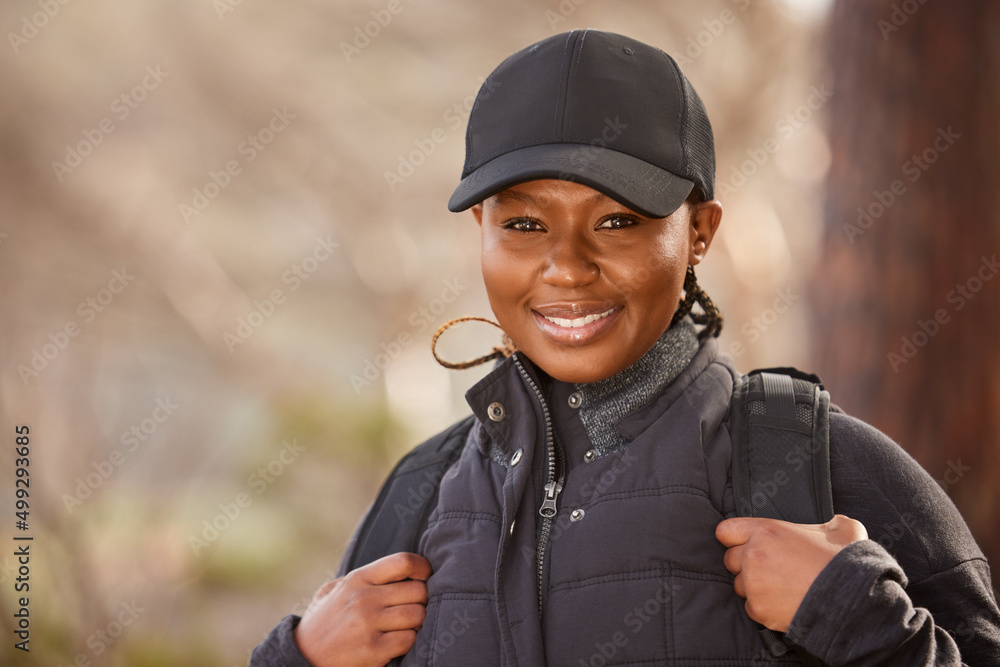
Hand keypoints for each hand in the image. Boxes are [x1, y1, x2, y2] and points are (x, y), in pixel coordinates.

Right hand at [294, 552, 431, 666]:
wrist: (302, 658)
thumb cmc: (322, 622)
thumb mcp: (333, 591)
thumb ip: (361, 577)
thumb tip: (396, 569)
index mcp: (358, 579)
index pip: (403, 562)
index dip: (422, 567)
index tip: (424, 576)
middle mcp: (364, 598)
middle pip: (418, 590)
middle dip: (421, 599)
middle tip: (413, 606)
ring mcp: (369, 625)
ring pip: (417, 615)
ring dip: (416, 622)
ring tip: (405, 625)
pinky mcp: (373, 650)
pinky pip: (409, 640)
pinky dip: (408, 641)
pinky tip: (396, 641)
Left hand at [716, 514, 867, 632]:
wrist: (854, 602)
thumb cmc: (846, 564)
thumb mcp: (843, 529)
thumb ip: (829, 523)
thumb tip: (834, 524)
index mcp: (766, 531)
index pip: (726, 530)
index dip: (735, 537)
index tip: (743, 542)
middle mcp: (754, 556)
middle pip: (730, 559)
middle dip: (745, 563)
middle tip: (769, 567)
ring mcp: (754, 585)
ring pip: (739, 584)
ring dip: (753, 585)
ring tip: (780, 586)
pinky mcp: (759, 610)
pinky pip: (750, 607)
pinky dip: (763, 606)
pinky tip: (783, 602)